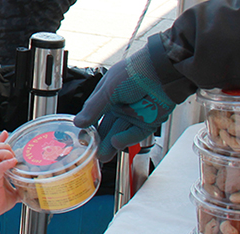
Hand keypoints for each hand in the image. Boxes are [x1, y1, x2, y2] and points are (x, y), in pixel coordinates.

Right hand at [0, 131, 19, 227]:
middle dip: (5, 145)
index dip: (1, 140)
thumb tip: (33, 188)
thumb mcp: (14, 190)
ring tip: (13, 157)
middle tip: (13, 150)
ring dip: (5, 152)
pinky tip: (12, 162)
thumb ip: (21, 186)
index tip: (7, 132)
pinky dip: (6, 163)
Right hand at [73, 46, 174, 161]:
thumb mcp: (108, 89)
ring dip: (110, 145)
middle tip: (91, 153)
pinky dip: (126, 139)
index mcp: (109, 94)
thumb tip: (78, 122)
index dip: (88, 126)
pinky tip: (116, 142)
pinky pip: (135, 134)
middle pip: (107, 127)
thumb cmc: (136, 71)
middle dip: (100, 141)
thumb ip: (94, 108)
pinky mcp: (148, 122)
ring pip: (120, 133)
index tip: (82, 137)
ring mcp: (134, 114)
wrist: (162, 72)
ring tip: (102, 155)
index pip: (95, 114)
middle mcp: (121, 105)